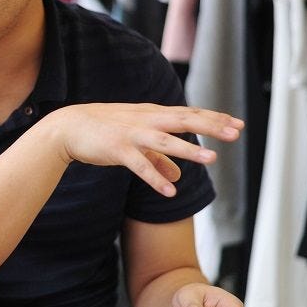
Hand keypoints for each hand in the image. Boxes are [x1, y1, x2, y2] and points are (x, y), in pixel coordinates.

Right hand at [49, 103, 242, 196]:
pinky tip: (170, 192)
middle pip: (184, 121)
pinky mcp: (117, 149)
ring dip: (188, 150)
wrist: (69, 126)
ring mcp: (132, 134)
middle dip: (211, 126)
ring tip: (211, 159)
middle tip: (236, 133)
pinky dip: (155, 178)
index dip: (213, 118)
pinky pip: (140, 166)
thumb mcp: (136, 141)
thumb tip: (179, 178)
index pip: (189, 114)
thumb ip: (159, 159)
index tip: (237, 124)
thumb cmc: (104, 130)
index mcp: (153, 114)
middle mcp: (146, 120)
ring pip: (165, 141)